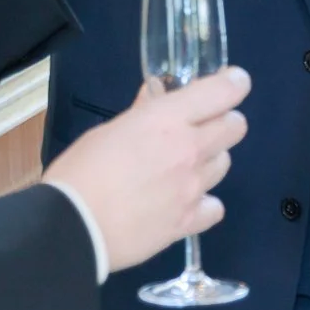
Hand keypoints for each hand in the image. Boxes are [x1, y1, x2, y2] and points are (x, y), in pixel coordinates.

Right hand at [42, 67, 249, 271]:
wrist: (74, 227)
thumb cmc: (81, 171)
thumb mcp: (108, 131)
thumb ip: (141, 113)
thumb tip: (156, 96)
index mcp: (167, 119)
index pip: (222, 92)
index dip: (233, 83)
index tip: (232, 82)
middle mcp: (189, 150)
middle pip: (235, 127)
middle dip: (225, 121)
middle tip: (203, 126)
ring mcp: (192, 188)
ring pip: (224, 164)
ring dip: (210, 160)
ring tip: (184, 167)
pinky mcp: (187, 222)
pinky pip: (214, 207)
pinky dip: (204, 203)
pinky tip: (185, 203)